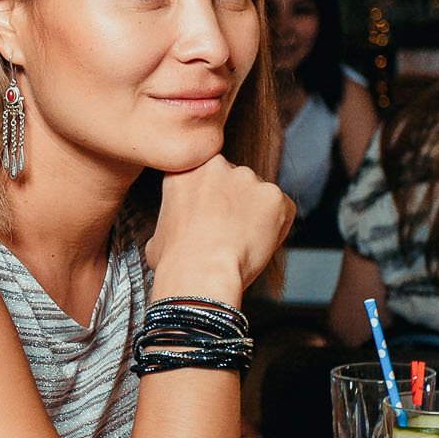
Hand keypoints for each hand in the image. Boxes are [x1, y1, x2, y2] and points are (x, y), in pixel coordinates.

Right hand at [147, 155, 293, 294]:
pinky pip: (281, 209)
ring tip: (241, 243)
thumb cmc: (176, 260)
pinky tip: (259, 245)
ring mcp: (249, 178)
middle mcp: (218, 166)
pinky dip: (276, 227)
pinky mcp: (274, 195)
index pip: (202, 175)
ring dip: (255, 214)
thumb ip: (170, 225)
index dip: (207, 200)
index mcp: (185, 170)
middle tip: (226, 233)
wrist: (203, 272)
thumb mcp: (157, 237)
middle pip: (232, 181)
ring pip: (257, 194)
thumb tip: (171, 239)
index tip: (206, 219)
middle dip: (233, 203)